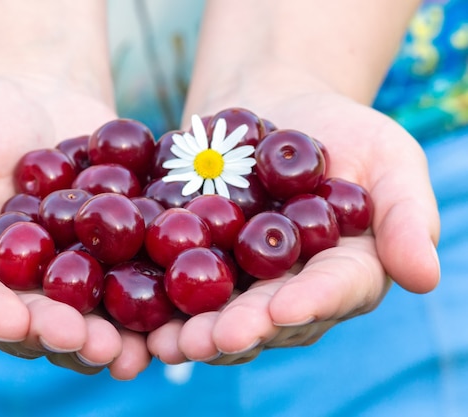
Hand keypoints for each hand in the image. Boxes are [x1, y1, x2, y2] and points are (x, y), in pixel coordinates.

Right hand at [0, 72, 150, 378]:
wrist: (34, 91)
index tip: (13, 320)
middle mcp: (19, 282)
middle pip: (37, 320)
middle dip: (63, 335)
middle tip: (90, 345)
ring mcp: (70, 270)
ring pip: (88, 313)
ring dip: (111, 335)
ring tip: (132, 348)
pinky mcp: (113, 251)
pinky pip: (131, 276)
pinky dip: (149, 295)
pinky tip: (170, 309)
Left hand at [148, 90, 439, 363]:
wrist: (271, 102)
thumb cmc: (340, 128)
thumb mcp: (387, 156)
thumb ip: (407, 215)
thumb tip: (425, 278)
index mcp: (345, 271)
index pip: (332, 292)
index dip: (309, 303)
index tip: (282, 309)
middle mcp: (293, 288)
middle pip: (269, 316)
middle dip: (240, 330)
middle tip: (208, 340)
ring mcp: (245, 280)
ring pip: (222, 313)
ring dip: (194, 331)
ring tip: (167, 341)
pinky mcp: (203, 261)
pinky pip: (182, 285)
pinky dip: (163, 302)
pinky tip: (138, 314)